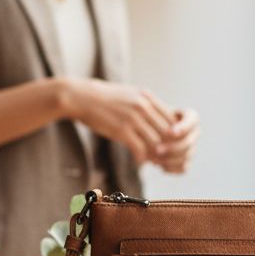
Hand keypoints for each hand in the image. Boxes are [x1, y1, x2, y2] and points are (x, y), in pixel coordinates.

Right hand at [62, 78, 176, 165]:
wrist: (82, 97)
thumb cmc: (105, 98)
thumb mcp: (130, 94)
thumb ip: (146, 105)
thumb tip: (158, 119)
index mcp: (148, 97)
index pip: (172, 119)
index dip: (173, 134)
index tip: (167, 143)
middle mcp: (143, 107)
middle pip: (167, 132)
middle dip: (167, 147)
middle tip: (162, 156)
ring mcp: (133, 118)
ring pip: (156, 143)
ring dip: (155, 155)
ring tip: (151, 160)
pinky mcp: (121, 130)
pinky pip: (140, 149)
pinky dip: (141, 158)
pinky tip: (138, 160)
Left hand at [151, 107, 199, 174]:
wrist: (147, 131)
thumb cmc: (150, 117)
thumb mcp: (153, 114)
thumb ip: (157, 118)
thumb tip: (162, 126)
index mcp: (191, 117)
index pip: (192, 121)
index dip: (184, 128)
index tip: (170, 132)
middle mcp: (194, 133)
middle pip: (189, 142)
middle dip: (173, 147)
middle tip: (157, 149)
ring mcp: (192, 148)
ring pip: (186, 156)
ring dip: (170, 159)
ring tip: (154, 159)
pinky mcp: (186, 161)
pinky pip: (183, 167)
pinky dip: (170, 167)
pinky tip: (157, 164)